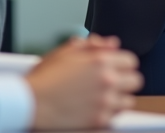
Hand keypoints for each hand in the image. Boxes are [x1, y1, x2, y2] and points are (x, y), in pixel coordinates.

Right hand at [26, 35, 142, 129]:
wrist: (29, 103)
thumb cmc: (44, 78)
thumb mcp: (66, 52)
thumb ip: (92, 45)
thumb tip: (111, 43)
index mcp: (100, 60)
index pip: (131, 60)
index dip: (122, 63)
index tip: (116, 67)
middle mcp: (107, 80)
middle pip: (136, 80)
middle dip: (125, 80)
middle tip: (113, 82)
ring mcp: (105, 102)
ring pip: (129, 101)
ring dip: (119, 98)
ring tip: (103, 97)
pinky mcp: (99, 121)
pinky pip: (116, 117)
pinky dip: (109, 114)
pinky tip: (96, 109)